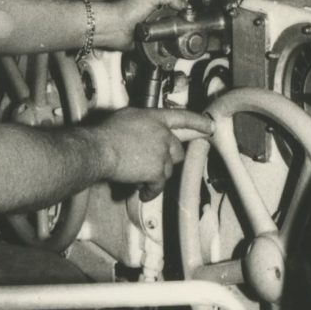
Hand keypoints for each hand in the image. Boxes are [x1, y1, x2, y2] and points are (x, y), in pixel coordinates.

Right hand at [91, 108, 213, 200]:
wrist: (100, 149)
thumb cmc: (106, 134)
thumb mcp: (127, 117)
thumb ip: (142, 123)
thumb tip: (144, 131)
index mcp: (154, 117)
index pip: (182, 117)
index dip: (198, 122)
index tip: (210, 126)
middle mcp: (162, 133)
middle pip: (177, 150)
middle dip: (167, 159)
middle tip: (153, 165)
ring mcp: (161, 152)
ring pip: (168, 169)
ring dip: (155, 175)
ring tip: (139, 177)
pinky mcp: (157, 170)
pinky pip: (159, 185)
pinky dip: (150, 191)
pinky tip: (142, 192)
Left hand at [92, 0, 184, 50]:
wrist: (113, 28)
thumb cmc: (126, 9)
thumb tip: (184, 5)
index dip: (182, 6)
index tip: (186, 13)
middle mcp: (151, 11)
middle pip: (173, 16)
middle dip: (178, 21)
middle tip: (181, 26)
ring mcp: (149, 26)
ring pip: (169, 31)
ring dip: (171, 33)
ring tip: (172, 35)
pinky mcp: (147, 40)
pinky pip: (160, 43)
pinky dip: (164, 43)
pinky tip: (164, 42)